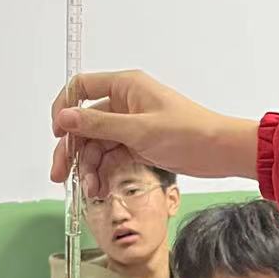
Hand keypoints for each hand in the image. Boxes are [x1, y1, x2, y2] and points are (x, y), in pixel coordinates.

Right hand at [50, 71, 258, 195]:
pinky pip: (111, 156)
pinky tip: (99, 188)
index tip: (58, 133)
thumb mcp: (139, 130)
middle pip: (84, 123)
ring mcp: (130, 125)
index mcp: (125, 87)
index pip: (81, 88)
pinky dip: (103, 172)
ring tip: (89, 190)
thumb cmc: (187, 133)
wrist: (220, 152)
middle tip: (60, 175)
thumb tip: (64, 117)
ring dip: (89, 167)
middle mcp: (124, 103)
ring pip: (96, 144)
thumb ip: (99, 125)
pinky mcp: (137, 144)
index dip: (64, 108)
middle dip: (72, 150)